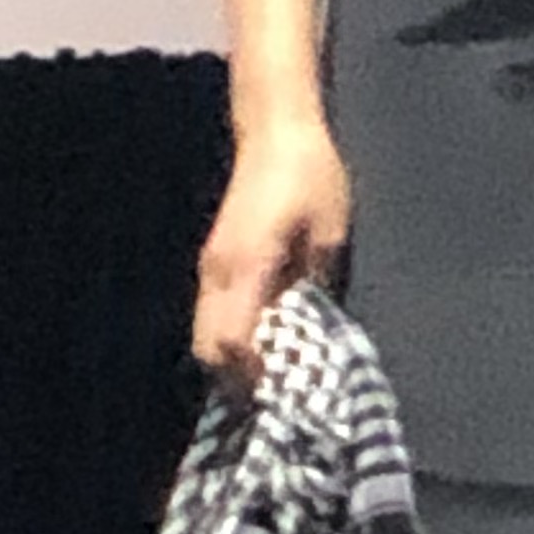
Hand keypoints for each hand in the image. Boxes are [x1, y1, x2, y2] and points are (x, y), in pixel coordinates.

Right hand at [192, 120, 350, 385]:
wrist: (275, 132)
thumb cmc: (310, 177)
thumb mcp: (328, 235)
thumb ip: (316, 289)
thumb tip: (313, 339)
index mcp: (246, 268)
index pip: (231, 343)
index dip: (251, 378)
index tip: (282, 398)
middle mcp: (217, 274)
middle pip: (207, 350)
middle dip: (235, 383)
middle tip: (278, 401)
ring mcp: (210, 269)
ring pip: (205, 337)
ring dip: (232, 364)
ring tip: (271, 382)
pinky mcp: (214, 264)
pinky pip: (212, 318)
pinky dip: (230, 342)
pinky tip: (263, 348)